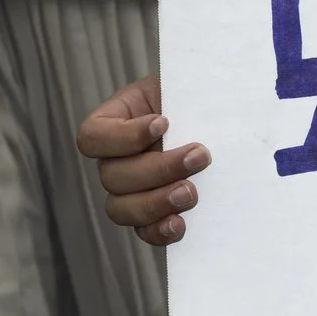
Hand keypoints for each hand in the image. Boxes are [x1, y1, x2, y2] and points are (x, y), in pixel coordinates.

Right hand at [77, 76, 208, 246]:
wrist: (224, 120)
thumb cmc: (201, 96)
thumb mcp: (186, 84)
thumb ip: (182, 92)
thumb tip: (198, 109)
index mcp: (115, 121)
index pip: (93, 137)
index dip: (123, 136)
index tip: (163, 123)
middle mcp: (116, 158)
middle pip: (112, 176)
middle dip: (157, 169)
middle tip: (198, 157)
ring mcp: (131, 190)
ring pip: (121, 208)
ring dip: (155, 203)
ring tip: (191, 192)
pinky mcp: (153, 213)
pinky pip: (143, 231)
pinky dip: (158, 231)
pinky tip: (181, 224)